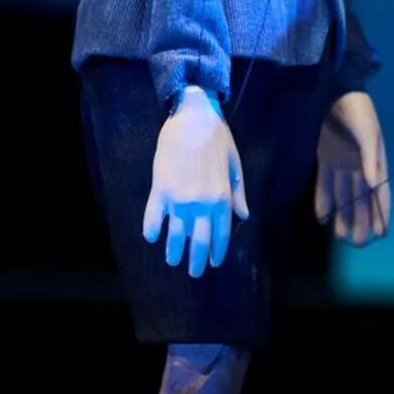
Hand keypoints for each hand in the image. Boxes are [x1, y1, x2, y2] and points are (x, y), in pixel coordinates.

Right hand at [141, 86, 248, 277]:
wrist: (193, 120)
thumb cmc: (218, 140)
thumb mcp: (235, 167)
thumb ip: (237, 195)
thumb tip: (243, 217)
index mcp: (222, 198)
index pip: (221, 233)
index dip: (218, 251)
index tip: (214, 264)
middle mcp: (201, 204)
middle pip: (199, 240)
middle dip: (197, 260)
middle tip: (194, 273)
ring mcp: (178, 198)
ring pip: (175, 233)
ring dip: (174, 250)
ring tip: (172, 261)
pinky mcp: (159, 189)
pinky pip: (153, 216)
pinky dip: (151, 228)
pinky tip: (151, 238)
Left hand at [315, 90, 390, 245]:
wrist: (335, 90)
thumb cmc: (357, 109)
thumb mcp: (367, 131)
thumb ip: (370, 158)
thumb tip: (375, 184)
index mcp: (375, 160)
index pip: (380, 192)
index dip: (383, 212)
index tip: (383, 234)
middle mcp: (360, 166)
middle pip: (362, 199)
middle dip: (362, 221)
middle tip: (360, 244)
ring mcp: (342, 163)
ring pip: (345, 196)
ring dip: (345, 216)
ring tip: (343, 238)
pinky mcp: (325, 159)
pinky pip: (326, 185)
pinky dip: (325, 201)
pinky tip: (323, 218)